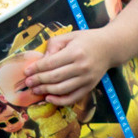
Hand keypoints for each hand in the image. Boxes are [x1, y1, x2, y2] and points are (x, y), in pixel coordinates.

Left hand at [0, 23, 117, 108]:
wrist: (110, 47)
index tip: (27, 72)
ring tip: (35, 90)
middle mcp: (82, 66)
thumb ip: (54, 45)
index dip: (36, 68)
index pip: (51, 63)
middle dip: (38, 81)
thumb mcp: (70, 36)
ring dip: (46, 91)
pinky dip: (60, 101)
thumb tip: (41, 60)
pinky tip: (49, 98)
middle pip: (55, 77)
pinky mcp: (90, 86)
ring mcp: (87, 78)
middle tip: (28, 83)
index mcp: (75, 52)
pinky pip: (73, 97)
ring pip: (62, 89)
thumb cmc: (87, 40)